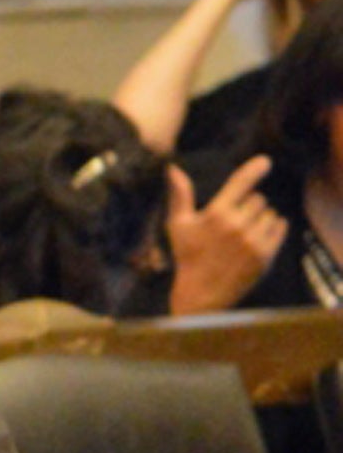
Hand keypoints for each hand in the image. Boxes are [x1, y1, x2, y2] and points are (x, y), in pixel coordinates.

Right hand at [167, 159, 285, 313]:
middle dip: (249, 203)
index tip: (266, 161)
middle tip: (235, 217)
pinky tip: (260, 233)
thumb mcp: (178, 224)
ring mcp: (254, 240)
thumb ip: (180, 194)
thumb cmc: (188, 255)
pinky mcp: (266, 254)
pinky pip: (280, 227)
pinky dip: (274, 226)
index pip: (240, 183)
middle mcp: (237, 225)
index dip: (254, 169)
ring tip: (245, 229)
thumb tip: (173, 168)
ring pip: (270, 213)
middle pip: (258, 198)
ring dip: (262, 216)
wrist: (203, 292)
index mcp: (216, 214)